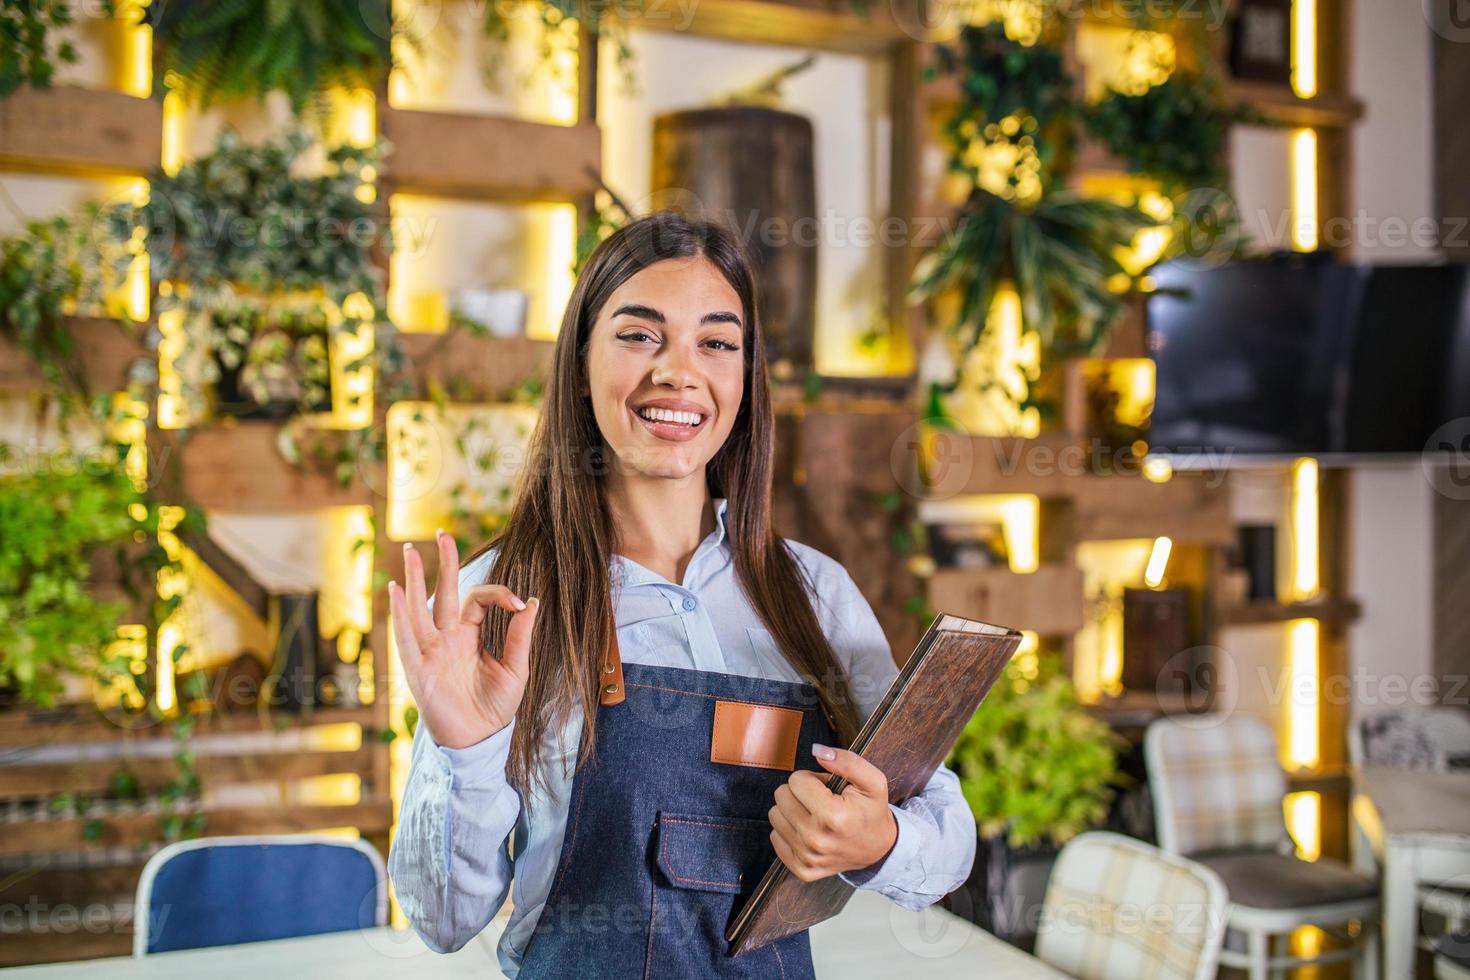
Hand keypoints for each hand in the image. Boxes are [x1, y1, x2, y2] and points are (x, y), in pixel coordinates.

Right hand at [388, 529, 538, 749]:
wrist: (479, 741)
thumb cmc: (495, 708)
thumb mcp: (515, 669)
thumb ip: (519, 636)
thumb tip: (532, 602)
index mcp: (470, 635)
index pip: (477, 599)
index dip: (498, 594)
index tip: (518, 603)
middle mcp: (447, 639)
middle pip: (443, 593)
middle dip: (443, 564)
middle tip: (442, 533)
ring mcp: (431, 652)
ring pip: (420, 609)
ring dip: (415, 581)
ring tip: (411, 552)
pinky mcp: (420, 670)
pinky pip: (408, 639)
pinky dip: (401, 616)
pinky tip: (397, 592)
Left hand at [768, 743, 898, 881]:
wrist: (879, 848)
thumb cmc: (872, 811)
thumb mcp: (872, 780)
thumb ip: (847, 761)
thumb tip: (817, 750)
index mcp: (833, 816)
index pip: (796, 780)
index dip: (812, 779)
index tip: (828, 789)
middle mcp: (816, 839)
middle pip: (781, 796)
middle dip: (800, 793)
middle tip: (822, 801)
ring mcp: (807, 857)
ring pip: (775, 815)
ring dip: (793, 810)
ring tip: (815, 815)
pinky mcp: (801, 869)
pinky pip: (775, 837)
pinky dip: (790, 830)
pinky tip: (809, 831)